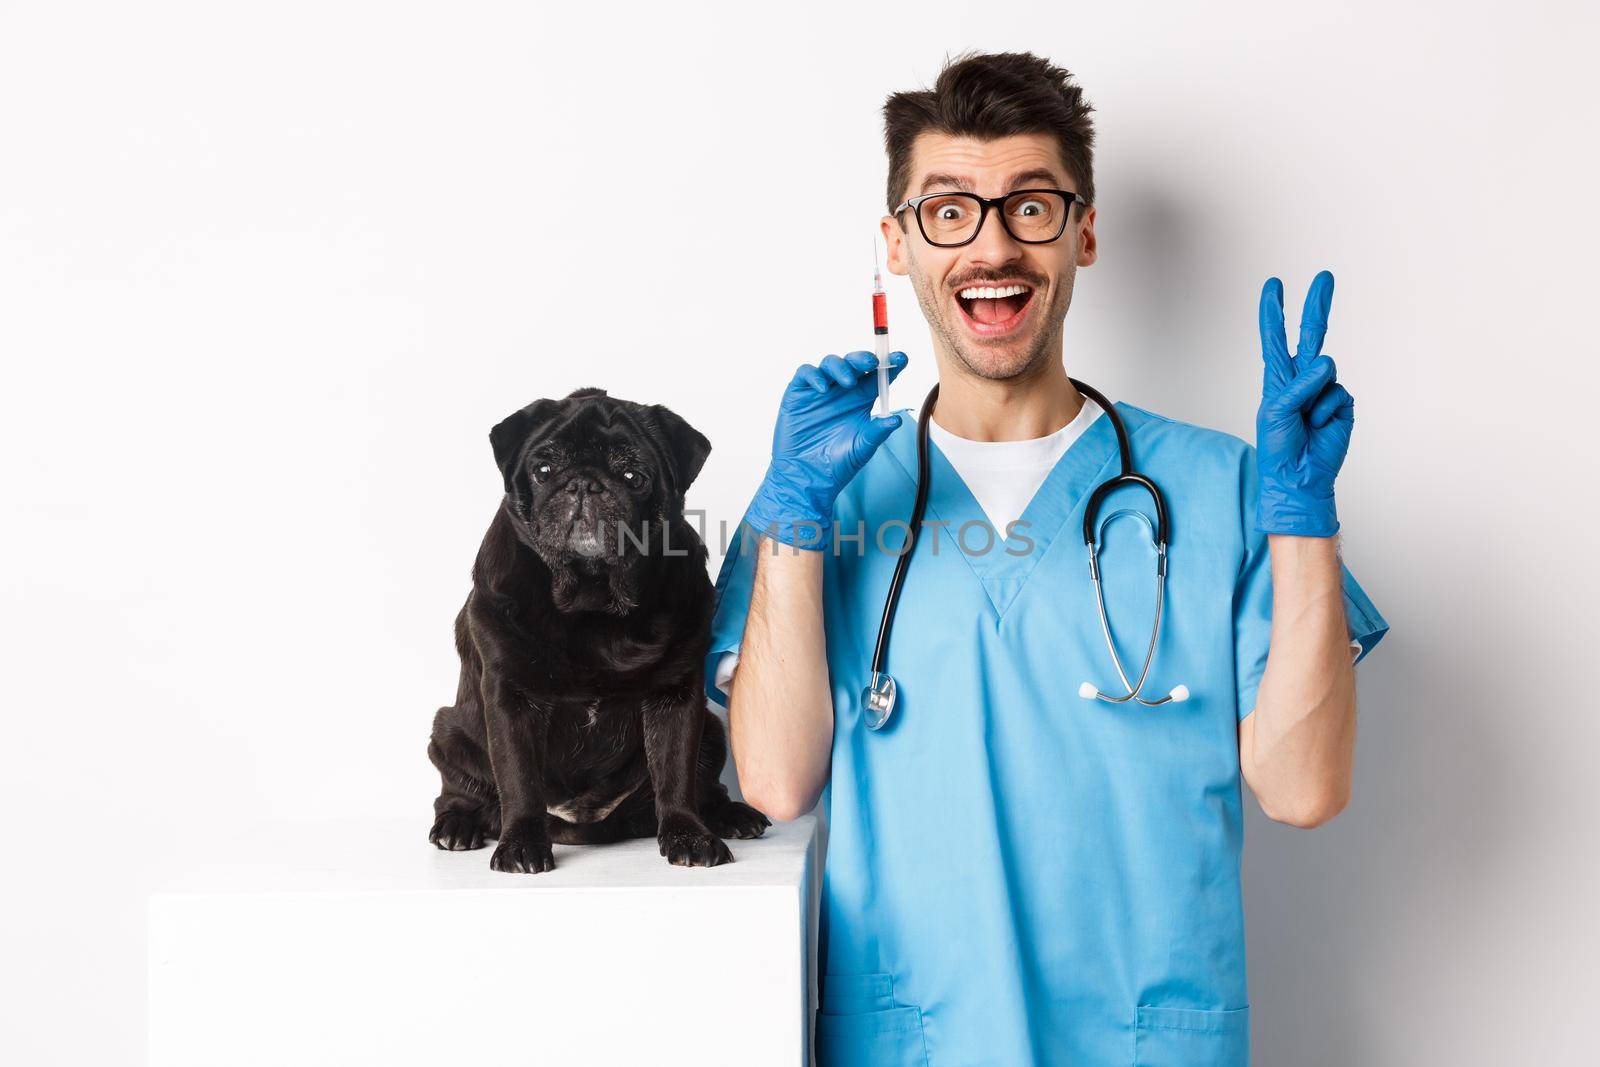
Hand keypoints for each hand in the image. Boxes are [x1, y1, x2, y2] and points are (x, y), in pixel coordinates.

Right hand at [744, 351, 907, 547]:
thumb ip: (877, 432)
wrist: (807, 477)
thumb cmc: (837, 464)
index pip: (878, 376)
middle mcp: (842, 391)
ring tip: (848, 381)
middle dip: (865, 358)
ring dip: (841, 366)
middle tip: (873, 362)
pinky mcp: (799, 393)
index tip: (903, 358)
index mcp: (861, 400)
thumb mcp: (863, 447)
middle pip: (855, 364)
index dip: (890, 365)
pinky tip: (823, 388)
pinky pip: (806, 374)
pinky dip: (815, 376)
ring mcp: (820, 390)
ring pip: (831, 363)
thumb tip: (897, 419)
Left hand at [1255, 270, 1354, 536]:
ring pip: (1326, 368)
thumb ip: (1298, 384)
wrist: (1299, 477)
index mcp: (1278, 378)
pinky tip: (1319, 427)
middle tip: (1325, 276)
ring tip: (1304, 421)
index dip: (1274, 312)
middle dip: (1317, 305)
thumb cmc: (1279, 446)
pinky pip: (1337, 393)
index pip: (1275, 338)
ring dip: (1312, 395)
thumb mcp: (1276, 411)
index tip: (1273, 285)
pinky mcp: (1342, 404)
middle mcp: (1302, 379)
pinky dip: (1326, 411)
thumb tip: (1326, 360)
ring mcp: (1324, 390)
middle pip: (1311, 334)